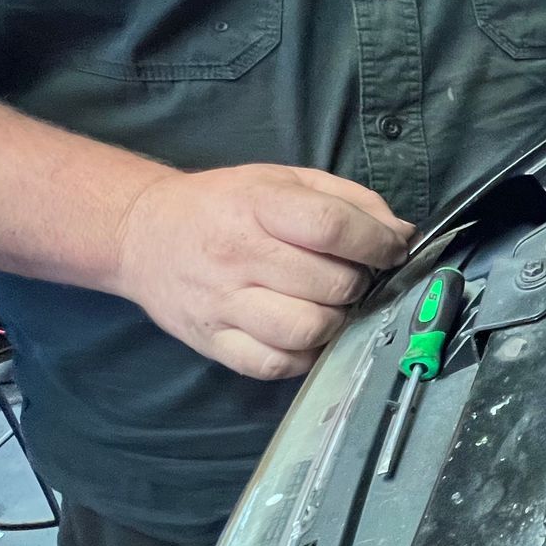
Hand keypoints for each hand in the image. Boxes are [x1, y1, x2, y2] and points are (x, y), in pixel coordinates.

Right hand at [111, 164, 413, 379]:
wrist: (144, 234)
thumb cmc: (226, 204)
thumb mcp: (285, 180)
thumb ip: (350, 201)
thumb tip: (401, 235)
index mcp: (259, 205)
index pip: (332, 228)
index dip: (377, 244)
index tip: (392, 250)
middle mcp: (238, 255)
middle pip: (331, 285)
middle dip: (359, 284)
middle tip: (353, 277)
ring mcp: (223, 304)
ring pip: (309, 331)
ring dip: (335, 322)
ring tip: (329, 306)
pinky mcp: (213, 342)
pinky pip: (276, 365)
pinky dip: (303, 355)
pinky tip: (305, 334)